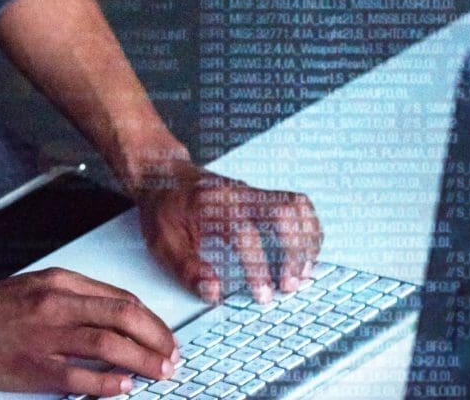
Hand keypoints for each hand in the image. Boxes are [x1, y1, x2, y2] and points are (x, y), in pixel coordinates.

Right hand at [0, 267, 179, 395]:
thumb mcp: (37, 284)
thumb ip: (78, 295)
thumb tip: (120, 314)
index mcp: (60, 283)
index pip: (122, 299)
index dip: (152, 320)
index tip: (166, 336)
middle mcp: (56, 306)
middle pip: (124, 319)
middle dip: (157, 339)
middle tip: (173, 356)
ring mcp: (46, 337)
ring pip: (109, 346)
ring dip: (143, 361)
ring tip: (160, 372)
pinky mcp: (33, 368)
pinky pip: (81, 377)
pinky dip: (109, 383)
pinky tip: (126, 387)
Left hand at [131, 161, 322, 306]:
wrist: (164, 174)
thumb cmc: (164, 206)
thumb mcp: (162, 240)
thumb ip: (187, 268)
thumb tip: (214, 292)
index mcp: (215, 206)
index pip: (246, 234)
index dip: (258, 267)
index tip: (263, 295)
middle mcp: (241, 195)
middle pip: (285, 211)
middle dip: (295, 250)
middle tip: (291, 284)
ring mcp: (255, 193)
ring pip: (297, 205)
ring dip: (307, 240)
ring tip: (304, 272)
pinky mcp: (262, 197)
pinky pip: (297, 207)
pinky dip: (307, 230)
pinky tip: (305, 254)